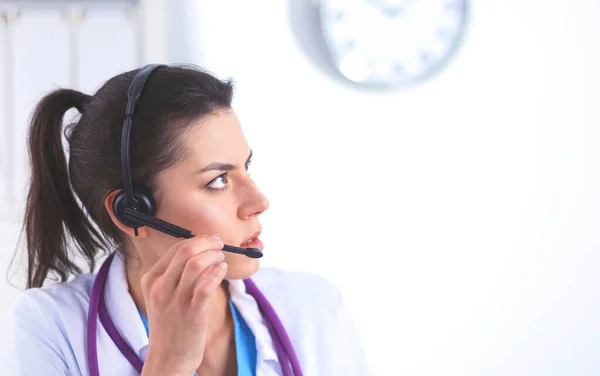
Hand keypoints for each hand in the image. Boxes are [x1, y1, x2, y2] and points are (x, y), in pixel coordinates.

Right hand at [138, 236, 226, 375]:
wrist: (167, 359)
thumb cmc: (170, 326)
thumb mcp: (162, 297)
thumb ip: (175, 275)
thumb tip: (201, 253)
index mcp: (151, 280)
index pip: (175, 248)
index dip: (197, 240)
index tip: (210, 240)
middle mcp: (161, 288)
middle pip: (186, 251)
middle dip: (208, 243)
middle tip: (220, 245)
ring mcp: (176, 301)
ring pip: (196, 265)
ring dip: (214, 257)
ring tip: (222, 260)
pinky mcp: (192, 314)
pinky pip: (206, 285)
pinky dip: (217, 273)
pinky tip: (222, 271)